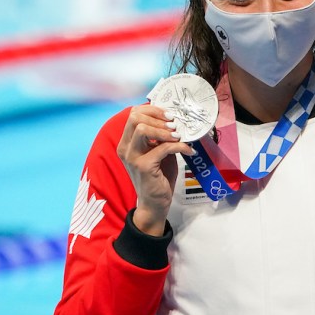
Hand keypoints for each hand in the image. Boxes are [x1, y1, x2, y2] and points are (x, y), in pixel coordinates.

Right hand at [117, 105, 194, 235]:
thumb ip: (160, 137)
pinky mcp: (144, 166)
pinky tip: (188, 150)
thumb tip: (174, 120)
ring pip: (143, 129)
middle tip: (174, 124)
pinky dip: (179, 146)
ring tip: (178, 136)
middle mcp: (125, 148)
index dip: (153, 110)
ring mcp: (132, 157)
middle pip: (135, 118)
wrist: (155, 203)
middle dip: (158, 117)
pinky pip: (163, 147)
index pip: (133, 115)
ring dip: (165, 130)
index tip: (169, 115)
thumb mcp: (158, 152)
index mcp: (127, 142)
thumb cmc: (158, 177)